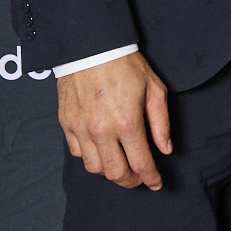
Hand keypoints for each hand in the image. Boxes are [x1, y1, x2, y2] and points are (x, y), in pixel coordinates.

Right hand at [57, 51, 172, 189]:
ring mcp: (80, 129)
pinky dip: (91, 158)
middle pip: (115, 173)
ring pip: (94, 168)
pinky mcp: (66, 124)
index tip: (156, 183)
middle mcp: (101, 131)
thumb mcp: (154, 89)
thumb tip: (165, 148)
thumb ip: (160, 122)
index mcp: (126, 122)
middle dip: (130, 181)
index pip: (140, 163)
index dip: (150, 178)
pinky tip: (102, 151)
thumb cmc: (125, 65)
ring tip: (122, 165)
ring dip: (110, 172)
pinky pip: (77, 153)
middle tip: (140, 178)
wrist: (91, 47)